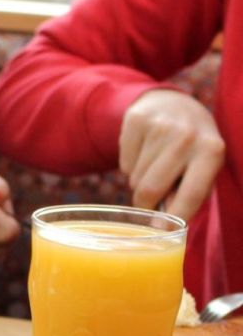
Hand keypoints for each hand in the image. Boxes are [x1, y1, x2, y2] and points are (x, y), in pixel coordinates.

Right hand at [120, 89, 224, 220]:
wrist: (171, 103)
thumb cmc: (191, 146)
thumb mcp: (203, 165)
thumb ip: (190, 192)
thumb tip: (162, 225)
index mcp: (212, 151)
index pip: (192, 193)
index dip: (175, 216)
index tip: (160, 232)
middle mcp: (187, 136)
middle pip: (151, 189)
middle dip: (145, 203)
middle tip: (149, 202)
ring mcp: (159, 126)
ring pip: (134, 178)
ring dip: (139, 181)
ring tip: (152, 167)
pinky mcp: (135, 120)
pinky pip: (123, 162)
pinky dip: (130, 165)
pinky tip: (142, 152)